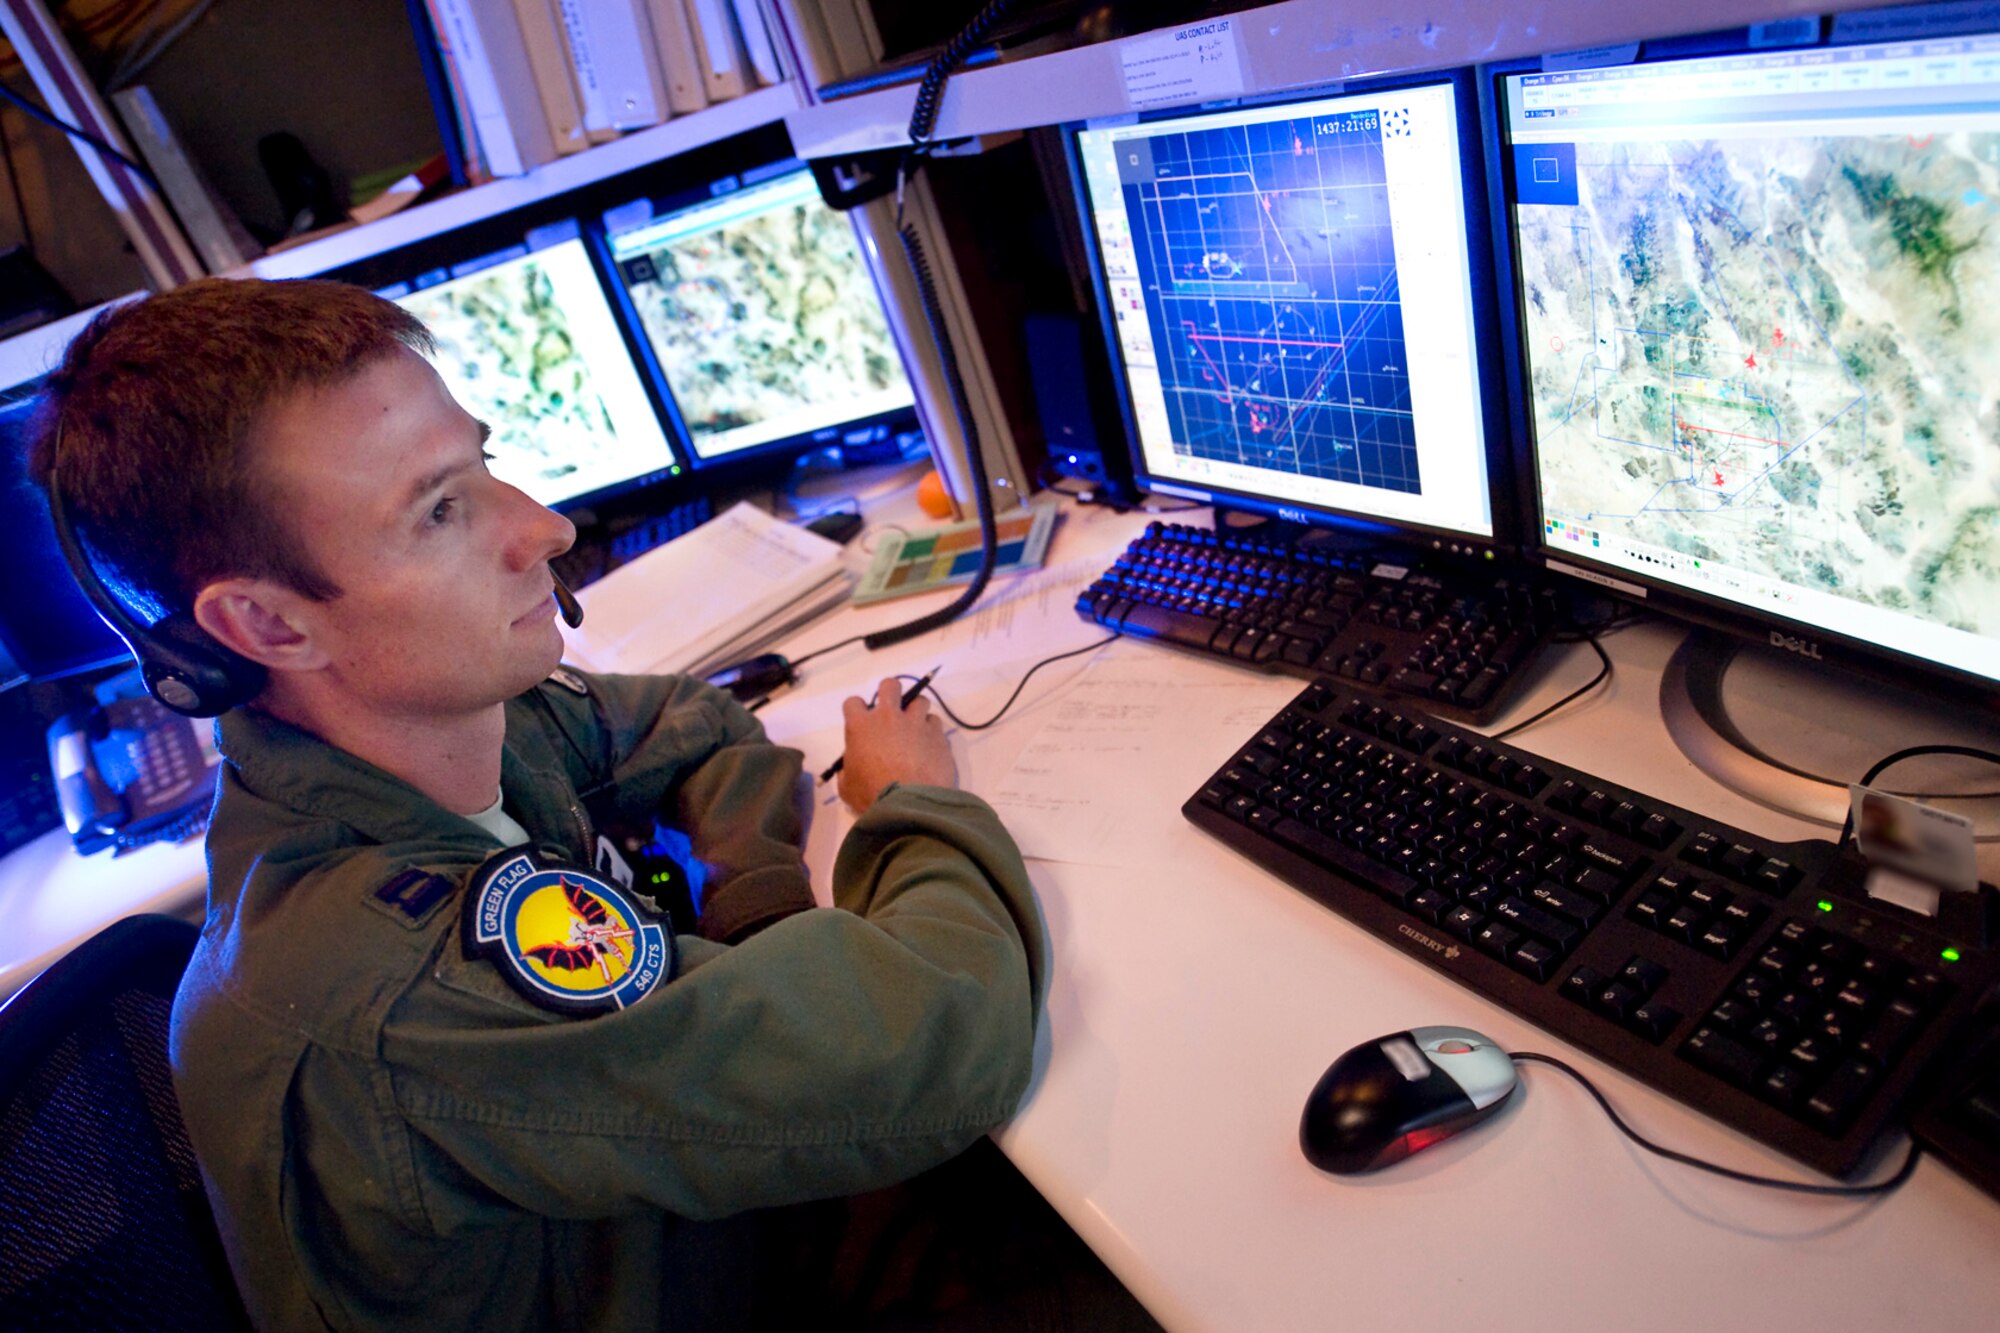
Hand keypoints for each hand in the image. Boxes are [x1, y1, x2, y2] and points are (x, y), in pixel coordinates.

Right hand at [838, 677, 956, 812]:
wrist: (909, 805)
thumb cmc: (872, 796)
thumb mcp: (847, 786)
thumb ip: (848, 768)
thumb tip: (853, 764)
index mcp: (861, 726)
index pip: (853, 702)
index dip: (858, 711)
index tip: (862, 722)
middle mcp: (889, 717)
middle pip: (890, 685)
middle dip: (891, 693)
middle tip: (893, 711)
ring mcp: (916, 723)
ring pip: (920, 700)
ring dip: (916, 712)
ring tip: (916, 730)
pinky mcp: (938, 735)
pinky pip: (935, 722)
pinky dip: (932, 731)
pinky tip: (930, 746)